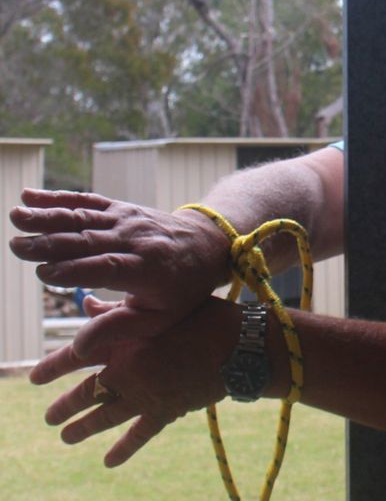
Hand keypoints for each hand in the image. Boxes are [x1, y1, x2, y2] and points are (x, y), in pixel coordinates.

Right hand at [9, 189, 231, 320]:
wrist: (207, 245)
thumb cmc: (183, 289)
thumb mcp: (162, 318)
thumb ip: (120, 328)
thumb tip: (78, 348)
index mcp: (146, 269)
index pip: (106, 267)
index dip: (75, 270)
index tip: (43, 274)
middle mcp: (135, 240)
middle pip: (89, 240)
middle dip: (51, 243)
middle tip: (16, 247)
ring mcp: (127, 220)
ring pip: (84, 217)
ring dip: (47, 216)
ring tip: (15, 217)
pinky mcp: (121, 209)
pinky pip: (89, 201)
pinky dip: (59, 198)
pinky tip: (30, 196)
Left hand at [31, 295, 240, 466]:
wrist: (238, 345)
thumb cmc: (203, 316)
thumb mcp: (161, 308)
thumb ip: (121, 311)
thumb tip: (88, 304)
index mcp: (123, 342)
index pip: (75, 356)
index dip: (51, 367)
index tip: (34, 377)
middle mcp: (127, 371)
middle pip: (85, 393)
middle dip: (64, 406)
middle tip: (50, 417)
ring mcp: (145, 396)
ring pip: (104, 417)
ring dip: (83, 428)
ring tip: (66, 436)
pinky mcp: (164, 412)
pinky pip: (138, 435)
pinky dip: (123, 449)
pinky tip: (108, 461)